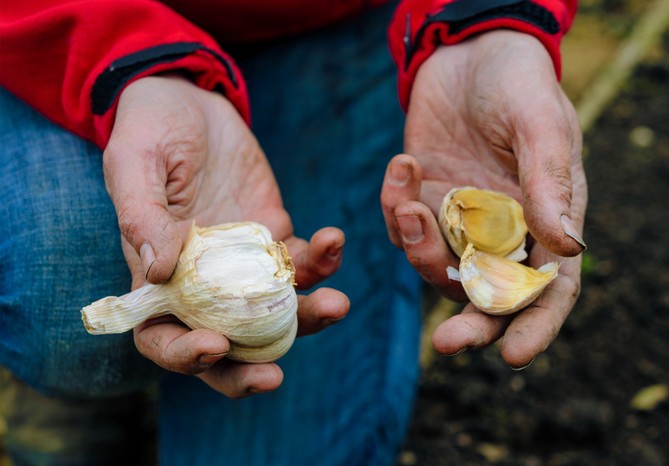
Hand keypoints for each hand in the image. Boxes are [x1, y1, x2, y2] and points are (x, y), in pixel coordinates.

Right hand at [103, 76, 348, 396]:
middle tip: (275, 376)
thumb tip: (155, 273)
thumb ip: (141, 216)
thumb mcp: (134, 163)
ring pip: (276, 312)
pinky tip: (333, 238)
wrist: (192, 103)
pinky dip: (323, 260)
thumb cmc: (150, 131)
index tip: (212, 346)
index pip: (161, 337)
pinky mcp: (275, 238)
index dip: (181, 356)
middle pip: (226, 345)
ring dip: (307, 316)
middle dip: (249, 369)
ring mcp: (243, 265)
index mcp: (156, 278)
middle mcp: (202, 283)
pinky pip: (302, 262)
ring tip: (337, 303)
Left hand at [381, 31, 586, 368]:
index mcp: (547, 222)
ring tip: (409, 200)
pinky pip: (401, 226)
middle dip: (471, 325)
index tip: (514, 356)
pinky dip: (394, 205)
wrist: (469, 54)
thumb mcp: (540, 125)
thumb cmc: (518, 85)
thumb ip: (550, 184)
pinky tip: (402, 165)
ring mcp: (458, 221)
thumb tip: (570, 247)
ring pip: (435, 266)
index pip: (549, 289)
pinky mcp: (422, 201)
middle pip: (489, 298)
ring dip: (417, 246)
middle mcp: (503, 233)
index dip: (536, 326)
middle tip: (448, 343)